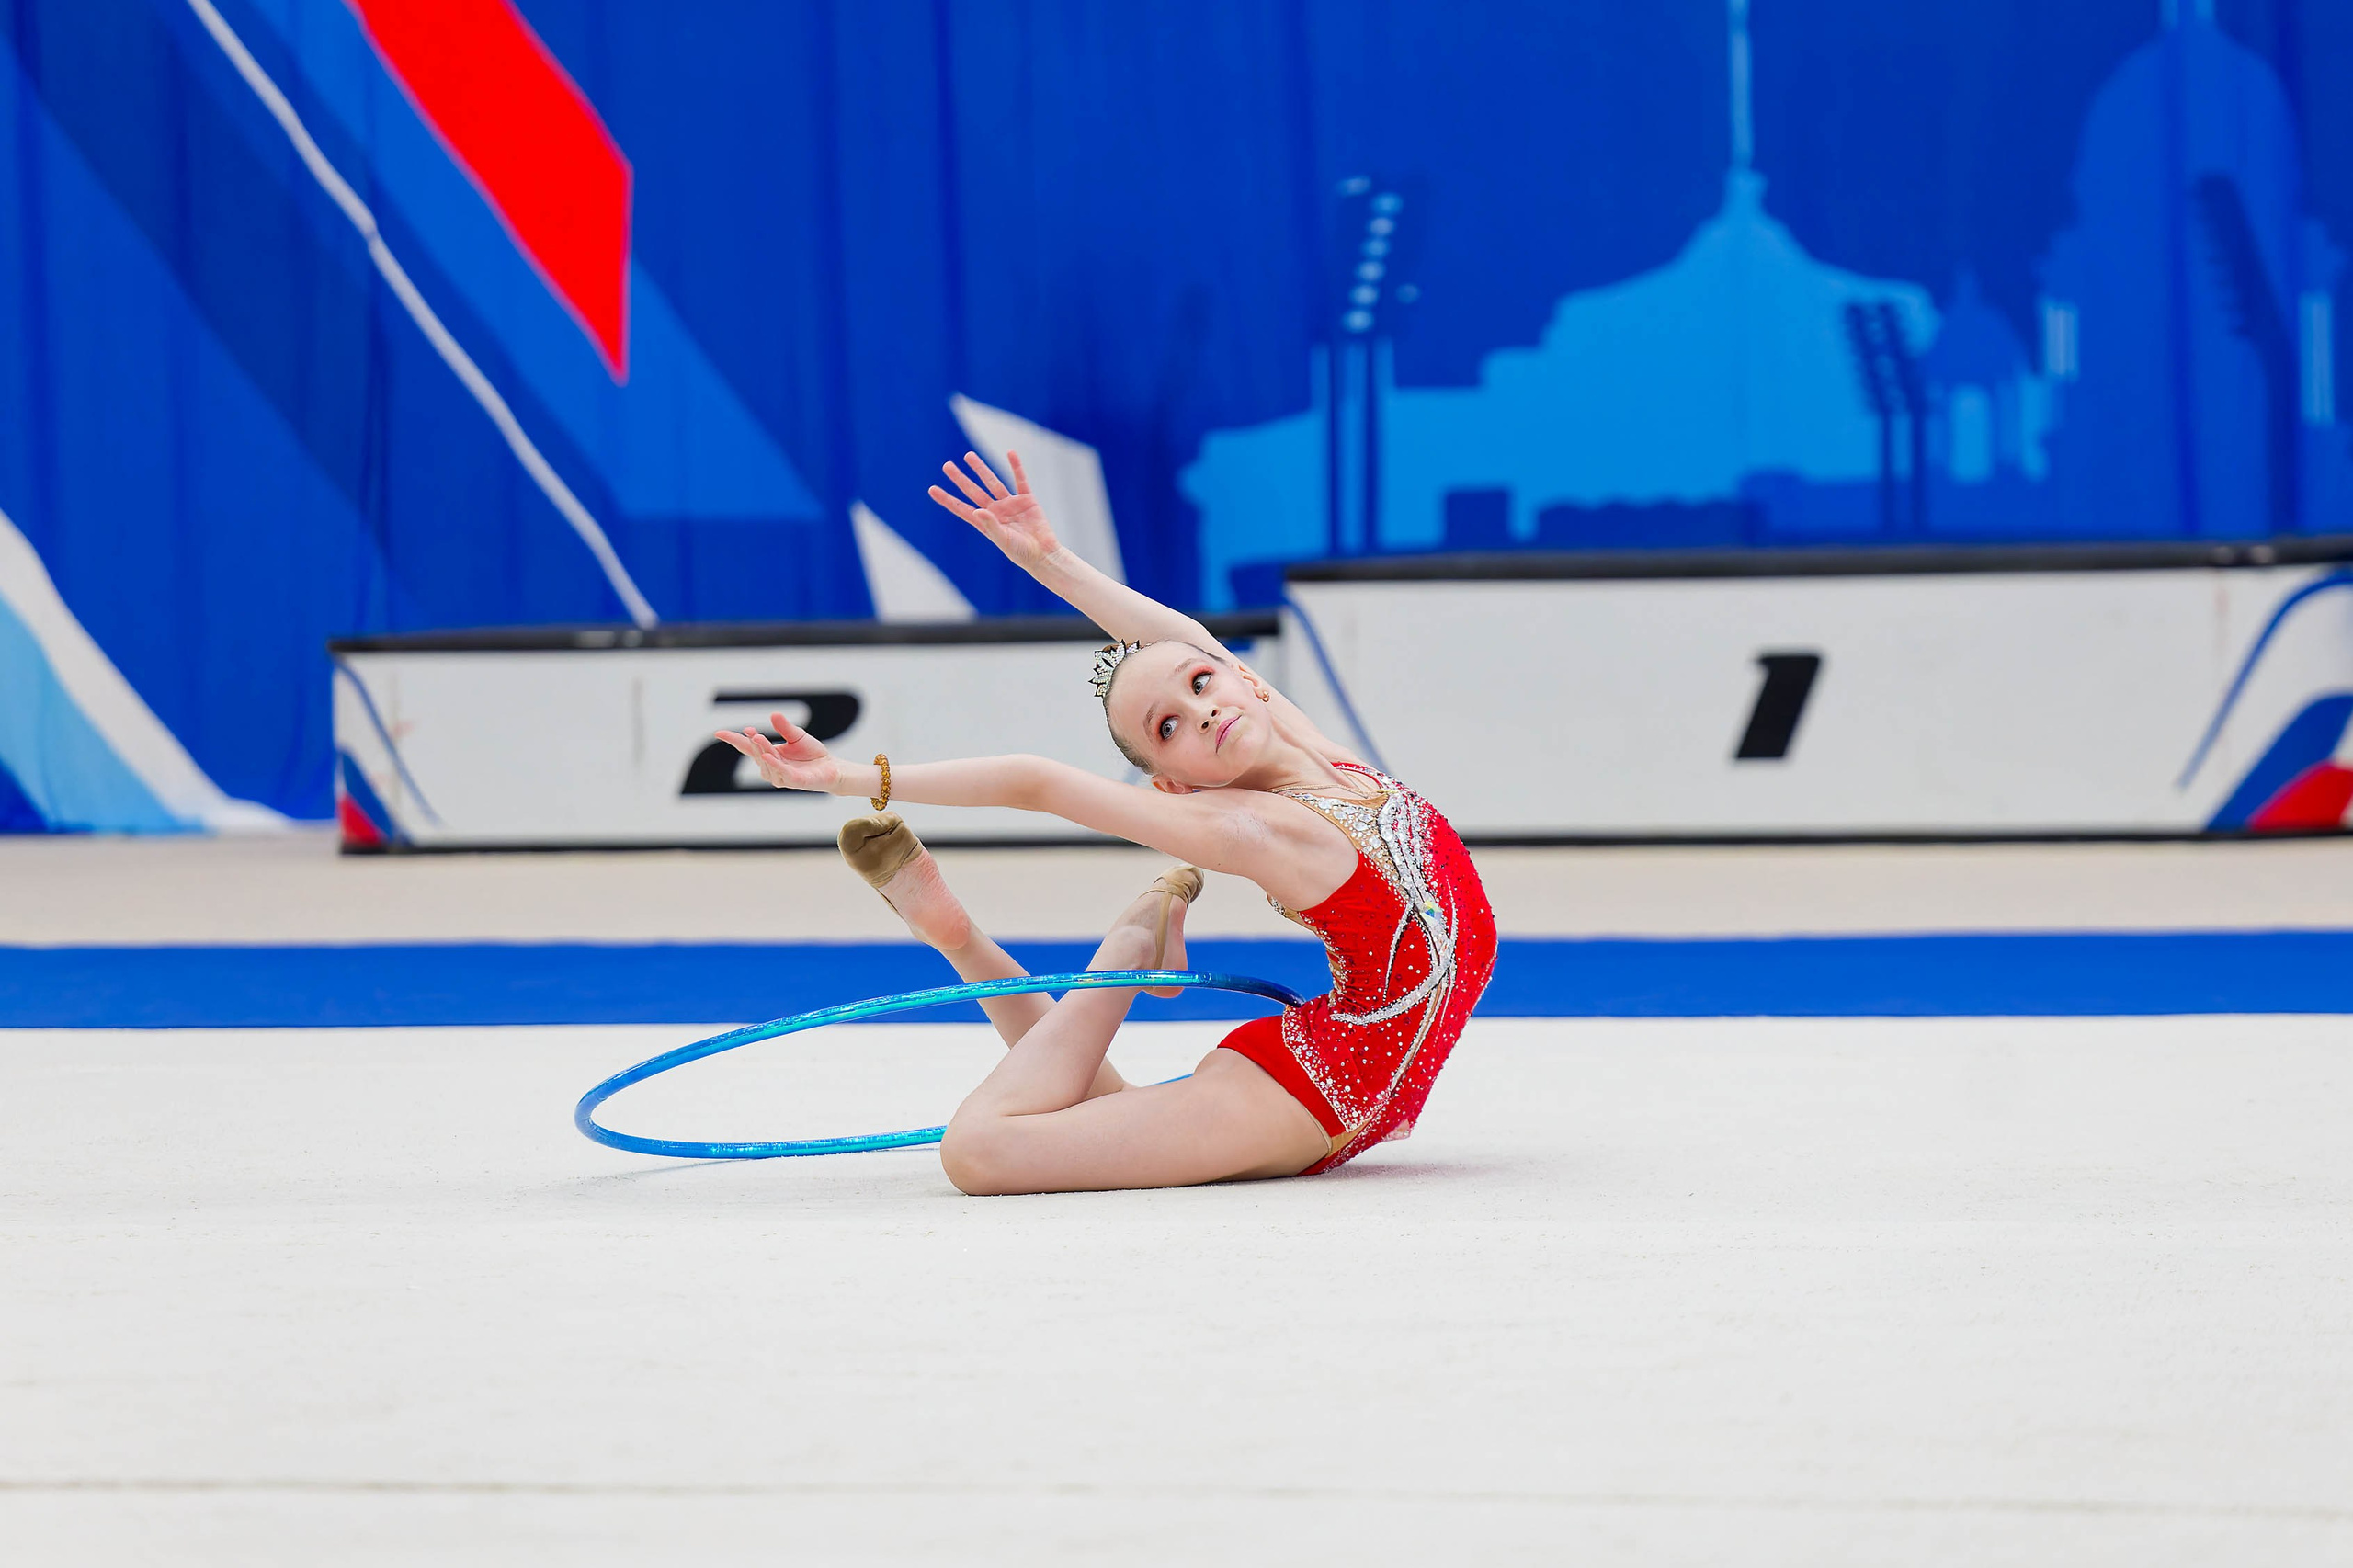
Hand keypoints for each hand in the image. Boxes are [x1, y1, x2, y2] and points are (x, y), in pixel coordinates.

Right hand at [713, 712, 842, 792]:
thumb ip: (785, 727)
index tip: (718, 733)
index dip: (734, 740)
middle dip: (753, 743)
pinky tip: (769, 756)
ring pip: (767, 764)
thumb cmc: (812, 754)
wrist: (832, 768)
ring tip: (760, 738)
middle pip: (757, 754)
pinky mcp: (795, 781)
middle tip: (751, 732)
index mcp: (770, 755)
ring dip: (762, 751)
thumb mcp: (797, 736)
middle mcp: (772, 767)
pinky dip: (774, 765)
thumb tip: (773, 714)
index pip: (747, 748)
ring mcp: (782, 776)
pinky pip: (782, 774)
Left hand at [928, 451, 1059, 570]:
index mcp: (985, 523)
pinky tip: (1011, 453)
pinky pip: (1020, 480)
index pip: (962, 508)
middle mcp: (995, 511)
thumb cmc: (1021, 552)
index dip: (947, 499)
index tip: (932, 489)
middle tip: (947, 466)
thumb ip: (990, 525)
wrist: (1043, 554)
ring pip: (992, 482)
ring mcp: (1010, 504)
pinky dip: (1016, 467)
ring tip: (968, 456)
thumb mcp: (1003, 540)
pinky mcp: (1027, 500)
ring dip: (981, 468)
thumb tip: (977, 510)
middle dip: (960, 478)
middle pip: (973, 491)